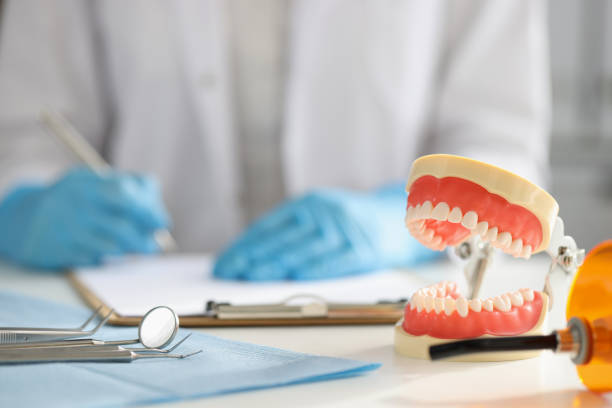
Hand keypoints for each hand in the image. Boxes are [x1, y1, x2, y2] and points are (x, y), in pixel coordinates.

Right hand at [0, 168, 168, 269]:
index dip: (150, 211)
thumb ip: (126, 187)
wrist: (24, 221)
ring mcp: (68, 232)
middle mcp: (76, 208)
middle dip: (145, 237)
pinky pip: (96, 259)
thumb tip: (158, 209)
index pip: (126, 196)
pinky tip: (113, 253)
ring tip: (141, 249)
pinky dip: (110, 258)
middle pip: (122, 227)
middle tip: (155, 244)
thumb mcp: (93, 182)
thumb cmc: (73, 199)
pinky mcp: (62, 252)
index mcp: (87, 184)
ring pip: (112, 247)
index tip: (163, 223)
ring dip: (132, 250)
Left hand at [213, 185, 439, 280]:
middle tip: (227, 272)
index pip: (267, 227)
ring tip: (249, 276)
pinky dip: (313, 270)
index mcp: (308, 204)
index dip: (243, 246)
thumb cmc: (351, 221)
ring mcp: (344, 230)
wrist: (399, 217)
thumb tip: (253, 257)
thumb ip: (292, 230)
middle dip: (250, 257)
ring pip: (302, 250)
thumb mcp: (321, 214)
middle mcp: (323, 213)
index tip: (223, 263)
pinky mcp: (363, 250)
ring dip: (274, 265)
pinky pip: (334, 262)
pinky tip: (294, 277)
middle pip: (281, 238)